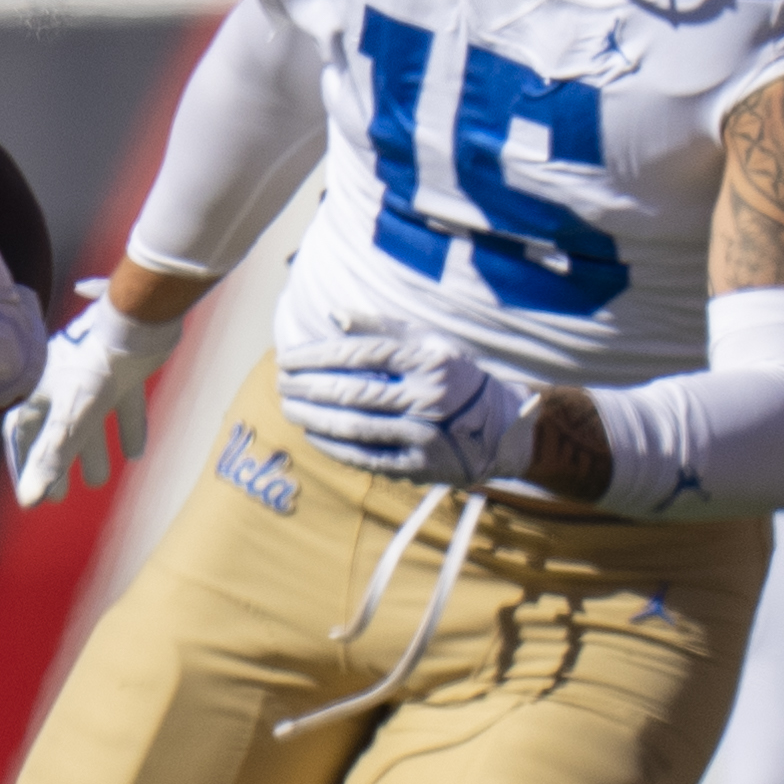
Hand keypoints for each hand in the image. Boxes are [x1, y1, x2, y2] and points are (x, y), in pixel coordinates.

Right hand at [2, 281, 186, 506]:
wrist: (136, 320)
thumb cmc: (93, 367)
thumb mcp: (71, 418)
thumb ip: (51, 459)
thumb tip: (29, 501)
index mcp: (38, 392)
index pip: (22, 436)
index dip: (25, 467)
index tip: (31, 496)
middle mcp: (59, 383)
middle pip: (54, 430)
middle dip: (58, 464)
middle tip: (62, 496)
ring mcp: (91, 376)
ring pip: (88, 420)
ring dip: (93, 451)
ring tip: (99, 480)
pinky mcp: (122, 370)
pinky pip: (122, 404)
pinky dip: (127, 427)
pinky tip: (137, 453)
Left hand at [277, 326, 538, 485]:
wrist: (501, 427)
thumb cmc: (454, 376)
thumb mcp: (428, 342)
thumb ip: (380, 327)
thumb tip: (332, 316)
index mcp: (429, 361)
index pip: (359, 355)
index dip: (316, 356)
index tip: (287, 358)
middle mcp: (428, 398)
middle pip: (352, 392)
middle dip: (307, 388)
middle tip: (282, 384)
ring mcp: (424, 436)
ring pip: (355, 427)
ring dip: (313, 418)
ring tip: (289, 408)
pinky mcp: (419, 467)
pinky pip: (365, 457)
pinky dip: (332, 446)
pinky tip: (312, 435)